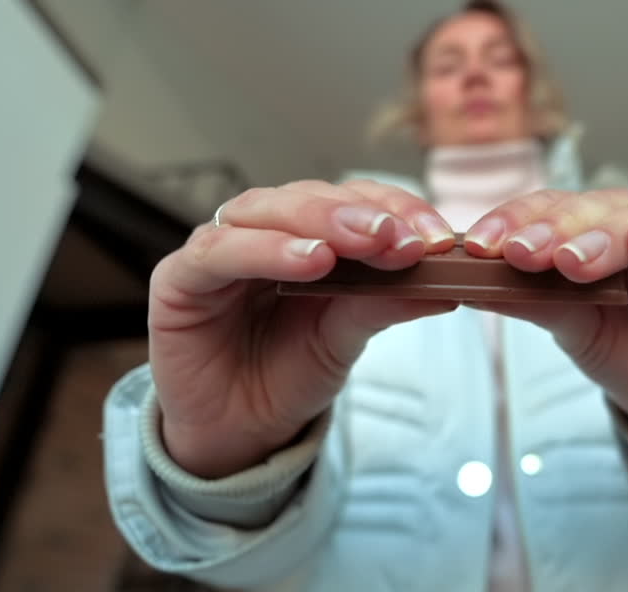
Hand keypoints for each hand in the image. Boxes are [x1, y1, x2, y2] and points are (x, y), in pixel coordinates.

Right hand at [147, 180, 457, 478]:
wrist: (239, 431)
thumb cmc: (290, 372)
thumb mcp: (347, 337)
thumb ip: (385, 302)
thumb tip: (449, 285)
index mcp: (309, 232)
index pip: (355, 200)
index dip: (398, 210)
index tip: (439, 238)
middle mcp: (263, 229)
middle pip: (311, 197)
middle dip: (361, 213)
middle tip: (401, 236)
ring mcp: (219, 248)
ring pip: (265, 210)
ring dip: (318, 222)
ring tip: (361, 244)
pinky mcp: (178, 278)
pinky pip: (218, 251)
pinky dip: (264, 249)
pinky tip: (308, 260)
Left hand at [462, 188, 627, 448]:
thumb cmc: (626, 349)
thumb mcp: (570, 325)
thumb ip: (530, 297)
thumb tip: (467, 282)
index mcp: (588, 229)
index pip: (545, 211)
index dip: (511, 222)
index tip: (477, 246)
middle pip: (586, 209)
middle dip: (550, 230)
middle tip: (520, 253)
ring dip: (600, 235)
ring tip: (570, 260)